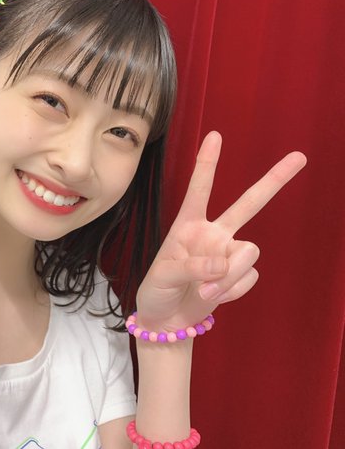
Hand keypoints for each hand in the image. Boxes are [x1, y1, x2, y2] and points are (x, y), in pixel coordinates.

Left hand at [136, 131, 306, 331]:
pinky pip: (247, 279)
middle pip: (248, 204)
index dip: (207, 164)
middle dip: (274, 181)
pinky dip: (230, 291)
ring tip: (205, 292)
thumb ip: (192, 266)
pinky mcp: (237, 275)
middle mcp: (212, 234)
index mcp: (187, 225)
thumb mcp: (163, 276)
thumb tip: (224, 263)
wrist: (166, 320)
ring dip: (230, 277)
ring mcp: (227, 254)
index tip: (215, 136)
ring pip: (249, 254)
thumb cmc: (157, 290)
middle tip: (299, 157)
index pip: (199, 190)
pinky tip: (213, 297)